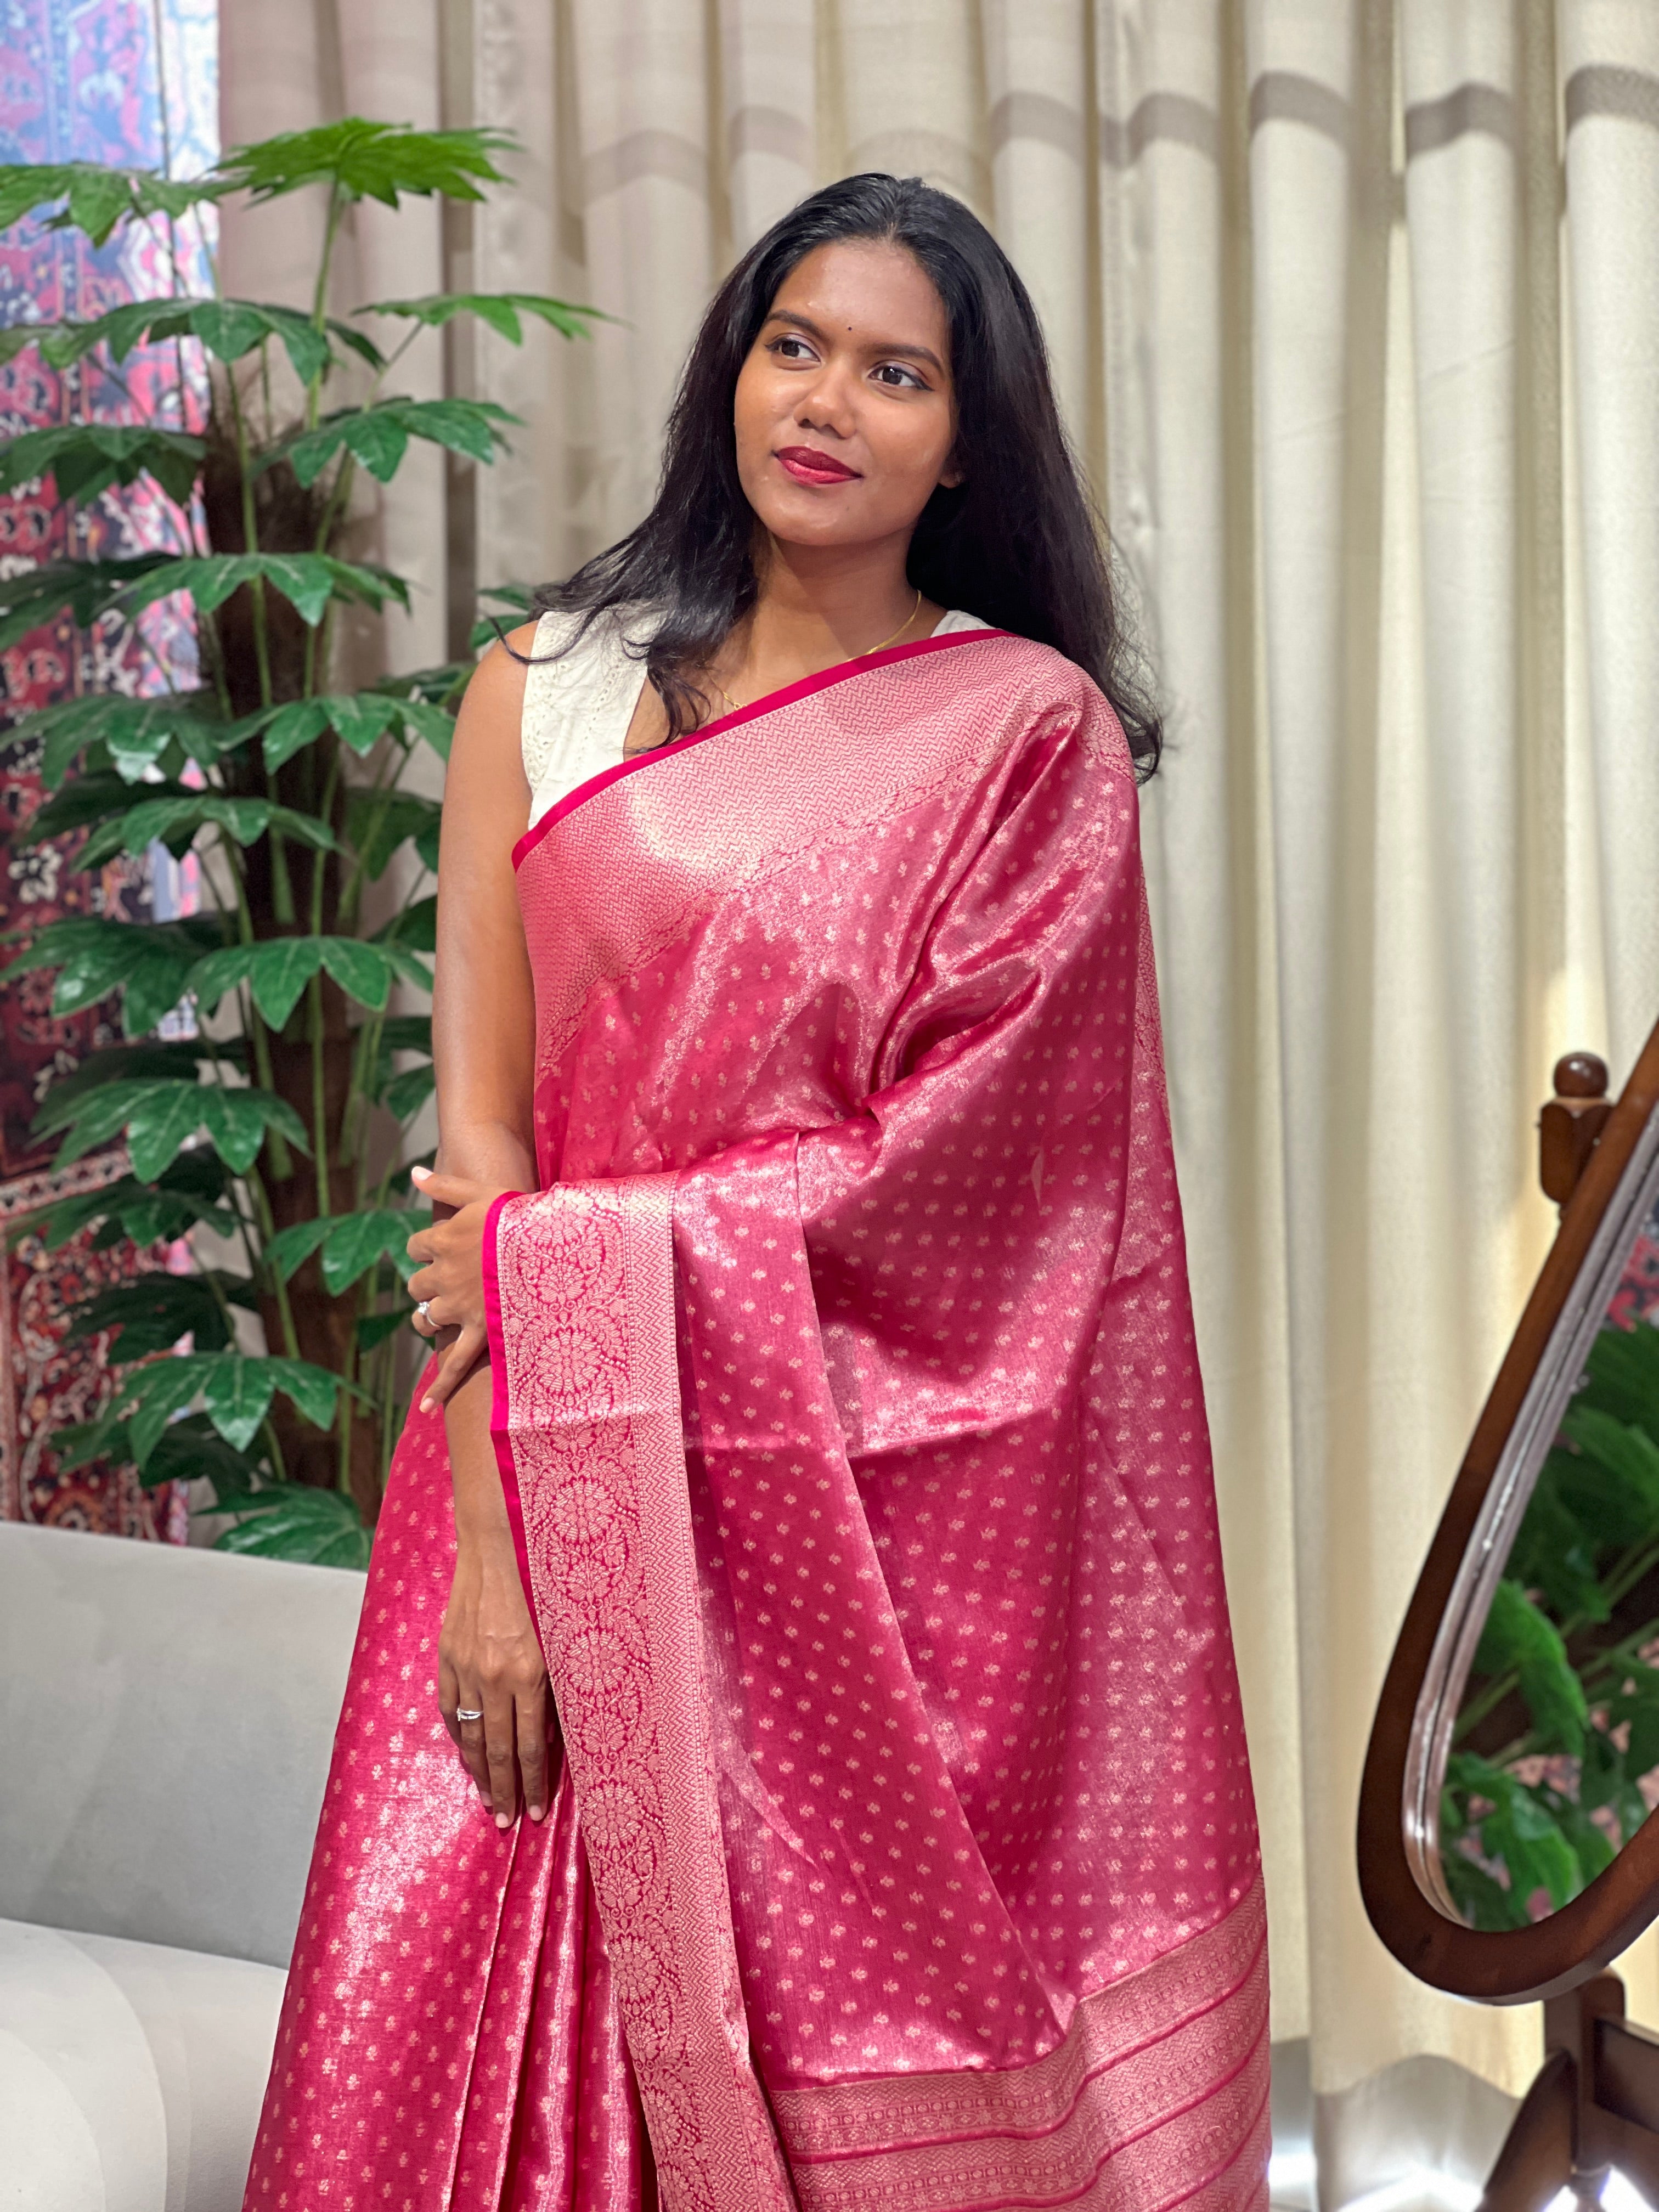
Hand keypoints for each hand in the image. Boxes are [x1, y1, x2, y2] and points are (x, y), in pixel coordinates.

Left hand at [406, 1166, 517, 1410]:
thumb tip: (412, 1172)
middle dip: (428, 1282)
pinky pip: (453, 1366)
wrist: (551, 1247)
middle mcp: (444, 1275)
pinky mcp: (479, 1333)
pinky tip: (426, 1409)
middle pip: (417, 1283)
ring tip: (436, 1318)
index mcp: (443, 1240)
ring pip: (425, 1318)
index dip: (428, 1246)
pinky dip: (438, 1389)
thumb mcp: (482, 1193)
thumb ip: (445, 1184)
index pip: (416, 1245)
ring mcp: (460, 1307)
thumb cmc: (520, 1216)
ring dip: (426, 1318)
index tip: (446, 1245)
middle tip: (452, 1279)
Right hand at [438, 1515, 553, 1825]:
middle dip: (504, 1790)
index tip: (536, 1812)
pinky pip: (450, 1711)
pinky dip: (458, 1738)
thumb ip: (553, 1690)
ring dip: (478, 1773)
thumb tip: (547, 1739)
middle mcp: (494, 1677)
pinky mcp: (446, 1661)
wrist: (491, 1556)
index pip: (528, 1745)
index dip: (533, 1782)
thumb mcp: (557, 1642)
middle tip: (507, 1822)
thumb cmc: (536, 1595)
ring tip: (488, 1801)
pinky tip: (467, 1758)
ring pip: (470, 1736)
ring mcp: (465, 1670)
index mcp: (528, 1673)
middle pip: (497, 1749)